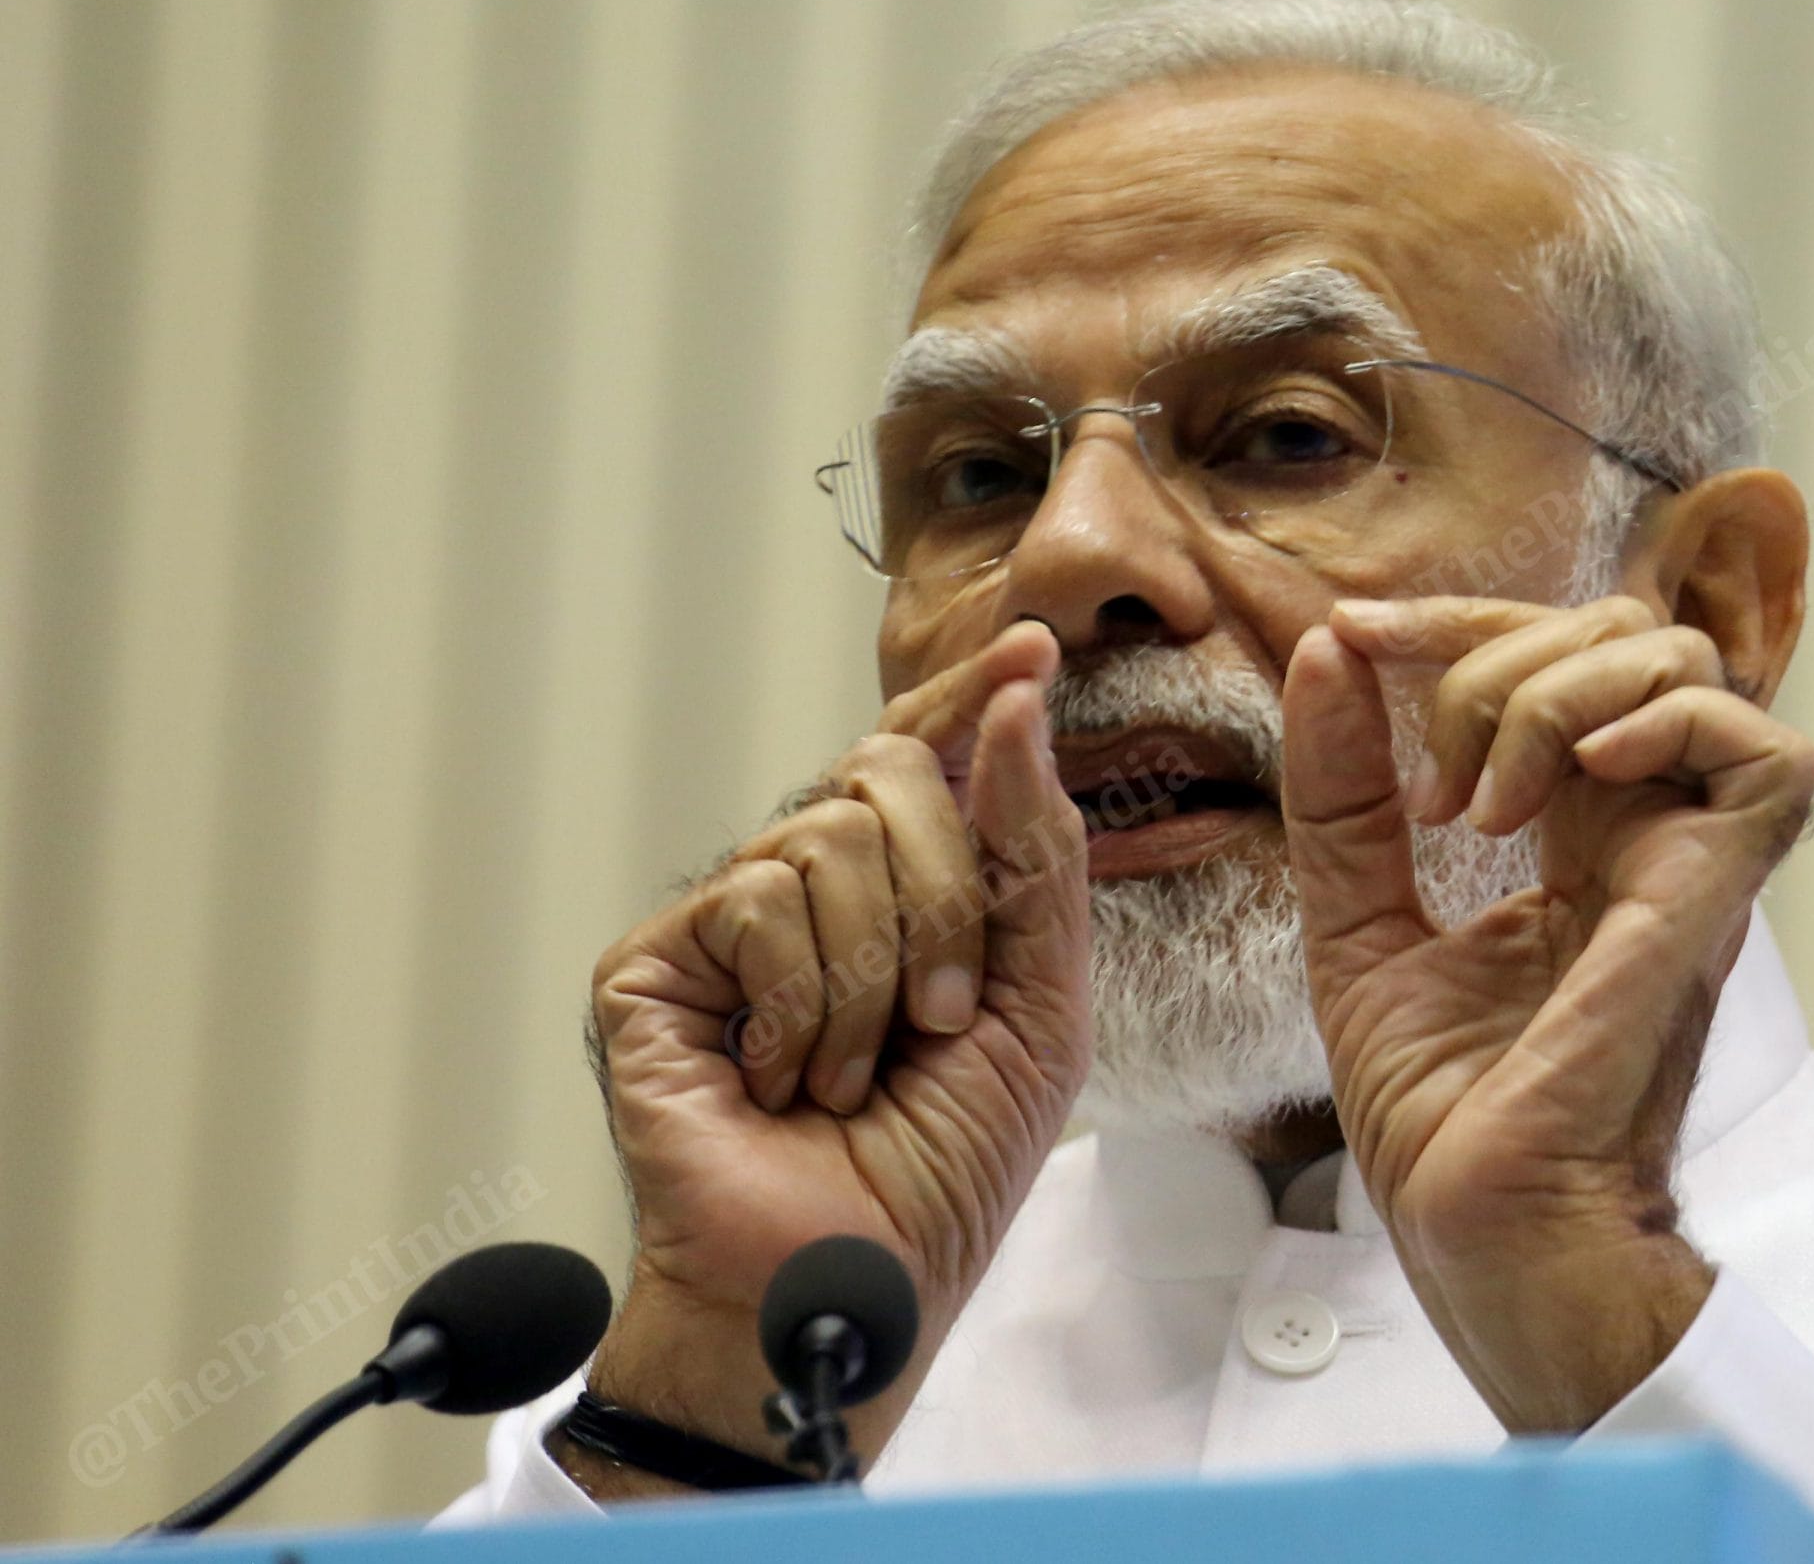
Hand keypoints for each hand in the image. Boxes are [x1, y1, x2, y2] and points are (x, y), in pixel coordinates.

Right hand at [566, 621, 1089, 1493]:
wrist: (852, 1285)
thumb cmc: (940, 1167)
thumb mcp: (1039, 1004)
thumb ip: (1035, 855)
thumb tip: (1019, 696)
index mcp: (901, 892)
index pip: (927, 758)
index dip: (972, 696)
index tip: (1034, 647)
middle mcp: (810, 888)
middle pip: (889, 774)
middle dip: (950, 897)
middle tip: (941, 1020)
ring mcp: (728, 923)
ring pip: (826, 834)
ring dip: (876, 974)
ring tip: (854, 1074)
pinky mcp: (654, 964)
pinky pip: (756, 898)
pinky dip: (802, 1002)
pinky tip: (781, 1080)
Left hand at [1283, 595, 1813, 1433]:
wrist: (1479, 1229)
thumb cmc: (1440, 1114)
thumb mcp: (1356, 922)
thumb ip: (1344, 797)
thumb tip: (1326, 655)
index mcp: (1572, 832)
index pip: (1553, 657)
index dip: (1455, 625)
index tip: (1349, 638)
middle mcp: (1642, 830)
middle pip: (1624, 632)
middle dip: (1495, 648)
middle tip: (1426, 770)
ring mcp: (1686, 862)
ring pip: (1691, 664)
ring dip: (1559, 688)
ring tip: (1485, 806)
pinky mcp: (1710, 905)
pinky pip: (1770, 757)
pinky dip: (1674, 725)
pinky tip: (1579, 778)